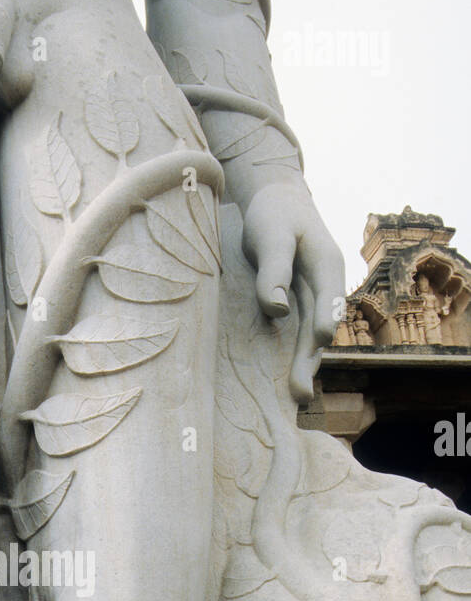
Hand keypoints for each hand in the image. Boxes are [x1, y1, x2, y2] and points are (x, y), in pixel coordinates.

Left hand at [241, 179, 344, 401]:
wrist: (276, 202)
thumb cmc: (274, 214)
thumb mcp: (272, 234)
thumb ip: (275, 270)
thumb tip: (278, 310)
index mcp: (326, 263)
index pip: (329, 296)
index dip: (326, 319)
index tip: (320, 341)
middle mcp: (325, 286)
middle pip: (319, 327)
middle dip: (309, 360)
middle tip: (300, 394)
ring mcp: (313, 298)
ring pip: (309, 337)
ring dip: (303, 366)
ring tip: (297, 397)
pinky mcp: (297, 306)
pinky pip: (297, 335)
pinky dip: (292, 357)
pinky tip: (284, 382)